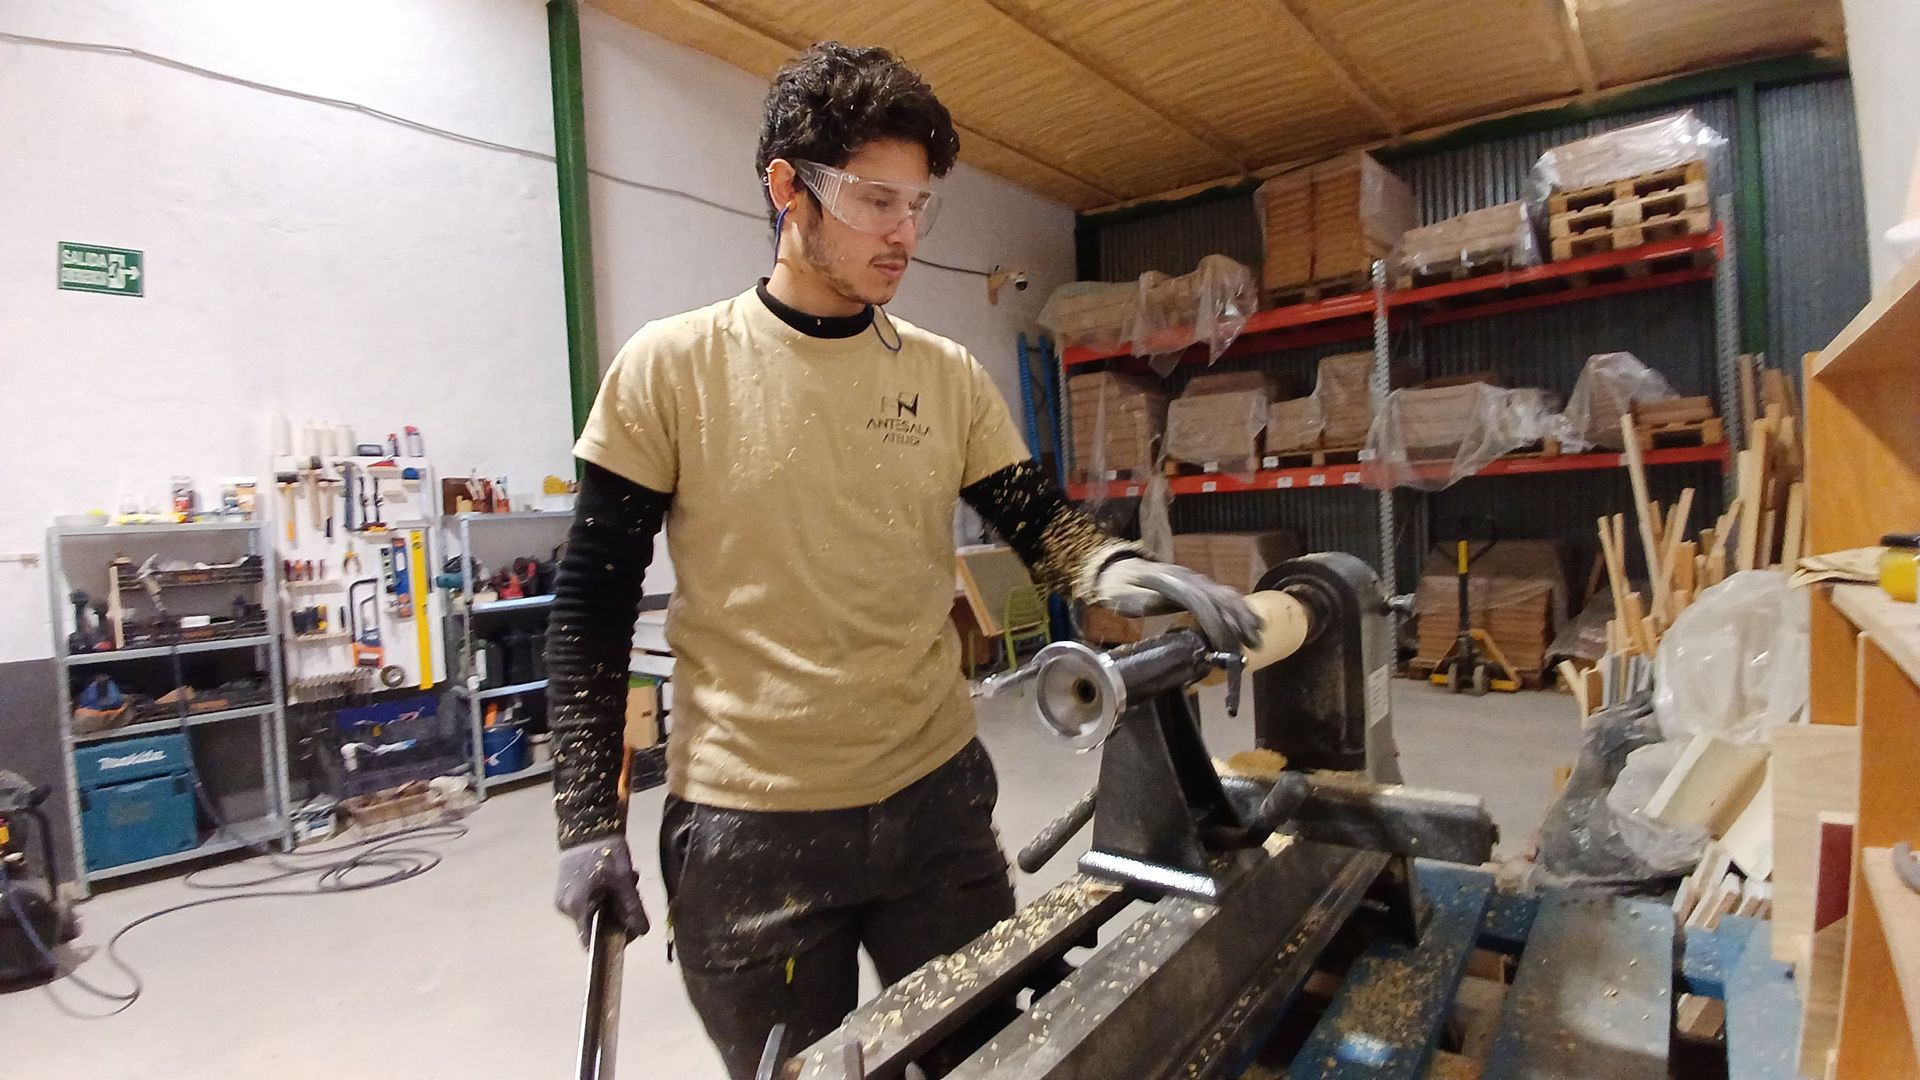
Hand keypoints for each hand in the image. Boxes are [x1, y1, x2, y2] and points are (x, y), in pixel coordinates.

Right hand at [556, 837, 649, 945]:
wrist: (588, 824)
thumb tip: (642, 932)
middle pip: (596, 925)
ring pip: (595, 911)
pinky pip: (589, 901)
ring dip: (614, 901)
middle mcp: (565, 908)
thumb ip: (632, 908)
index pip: (590, 943)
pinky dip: (604, 894)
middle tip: (632, 893)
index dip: (611, 940)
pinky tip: (616, 877)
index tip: (628, 931)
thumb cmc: (605, 851)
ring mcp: (564, 898)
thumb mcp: (623, 880)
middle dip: (618, 913)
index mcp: (575, 907)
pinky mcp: (567, 889)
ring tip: (627, 880)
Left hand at [1093, 557, 1262, 651]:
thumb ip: (1143, 602)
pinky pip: (1224, 594)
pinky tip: (1252, 621)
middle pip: (1219, 599)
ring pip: (1226, 595)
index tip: (1224, 645)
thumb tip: (1164, 607)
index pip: (1200, 601)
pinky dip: (1240, 608)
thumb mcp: (1123, 597)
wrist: (1117, 568)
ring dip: (1243, 616)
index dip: (1215, 623)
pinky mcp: (1198, 585)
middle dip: (1236, 624)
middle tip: (1249, 648)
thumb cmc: (1117, 587)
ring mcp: (1196, 580)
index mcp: (1171, 582)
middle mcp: (1189, 578)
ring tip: (1256, 638)